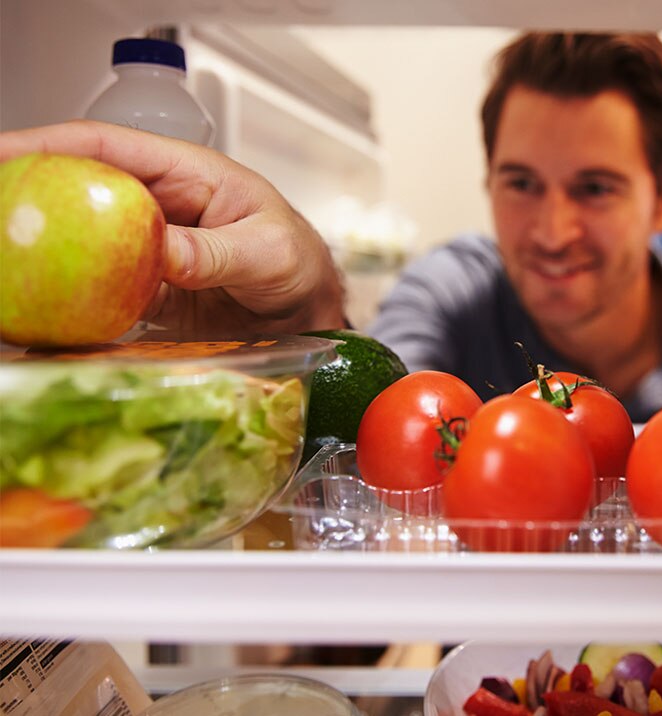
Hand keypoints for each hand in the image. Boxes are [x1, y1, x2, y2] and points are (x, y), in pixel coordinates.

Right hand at [0, 120, 346, 333]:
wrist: (308, 310)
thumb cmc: (300, 261)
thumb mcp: (269, 251)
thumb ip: (216, 252)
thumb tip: (163, 252)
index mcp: (186, 175)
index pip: (108, 148)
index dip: (49, 146)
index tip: (5, 154)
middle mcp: (159, 207)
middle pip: (79, 190)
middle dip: (33, 195)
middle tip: (2, 216)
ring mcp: (148, 249)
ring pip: (82, 241)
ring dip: (46, 251)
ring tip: (14, 264)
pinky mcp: (147, 290)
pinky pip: (100, 289)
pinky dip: (73, 298)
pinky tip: (49, 308)